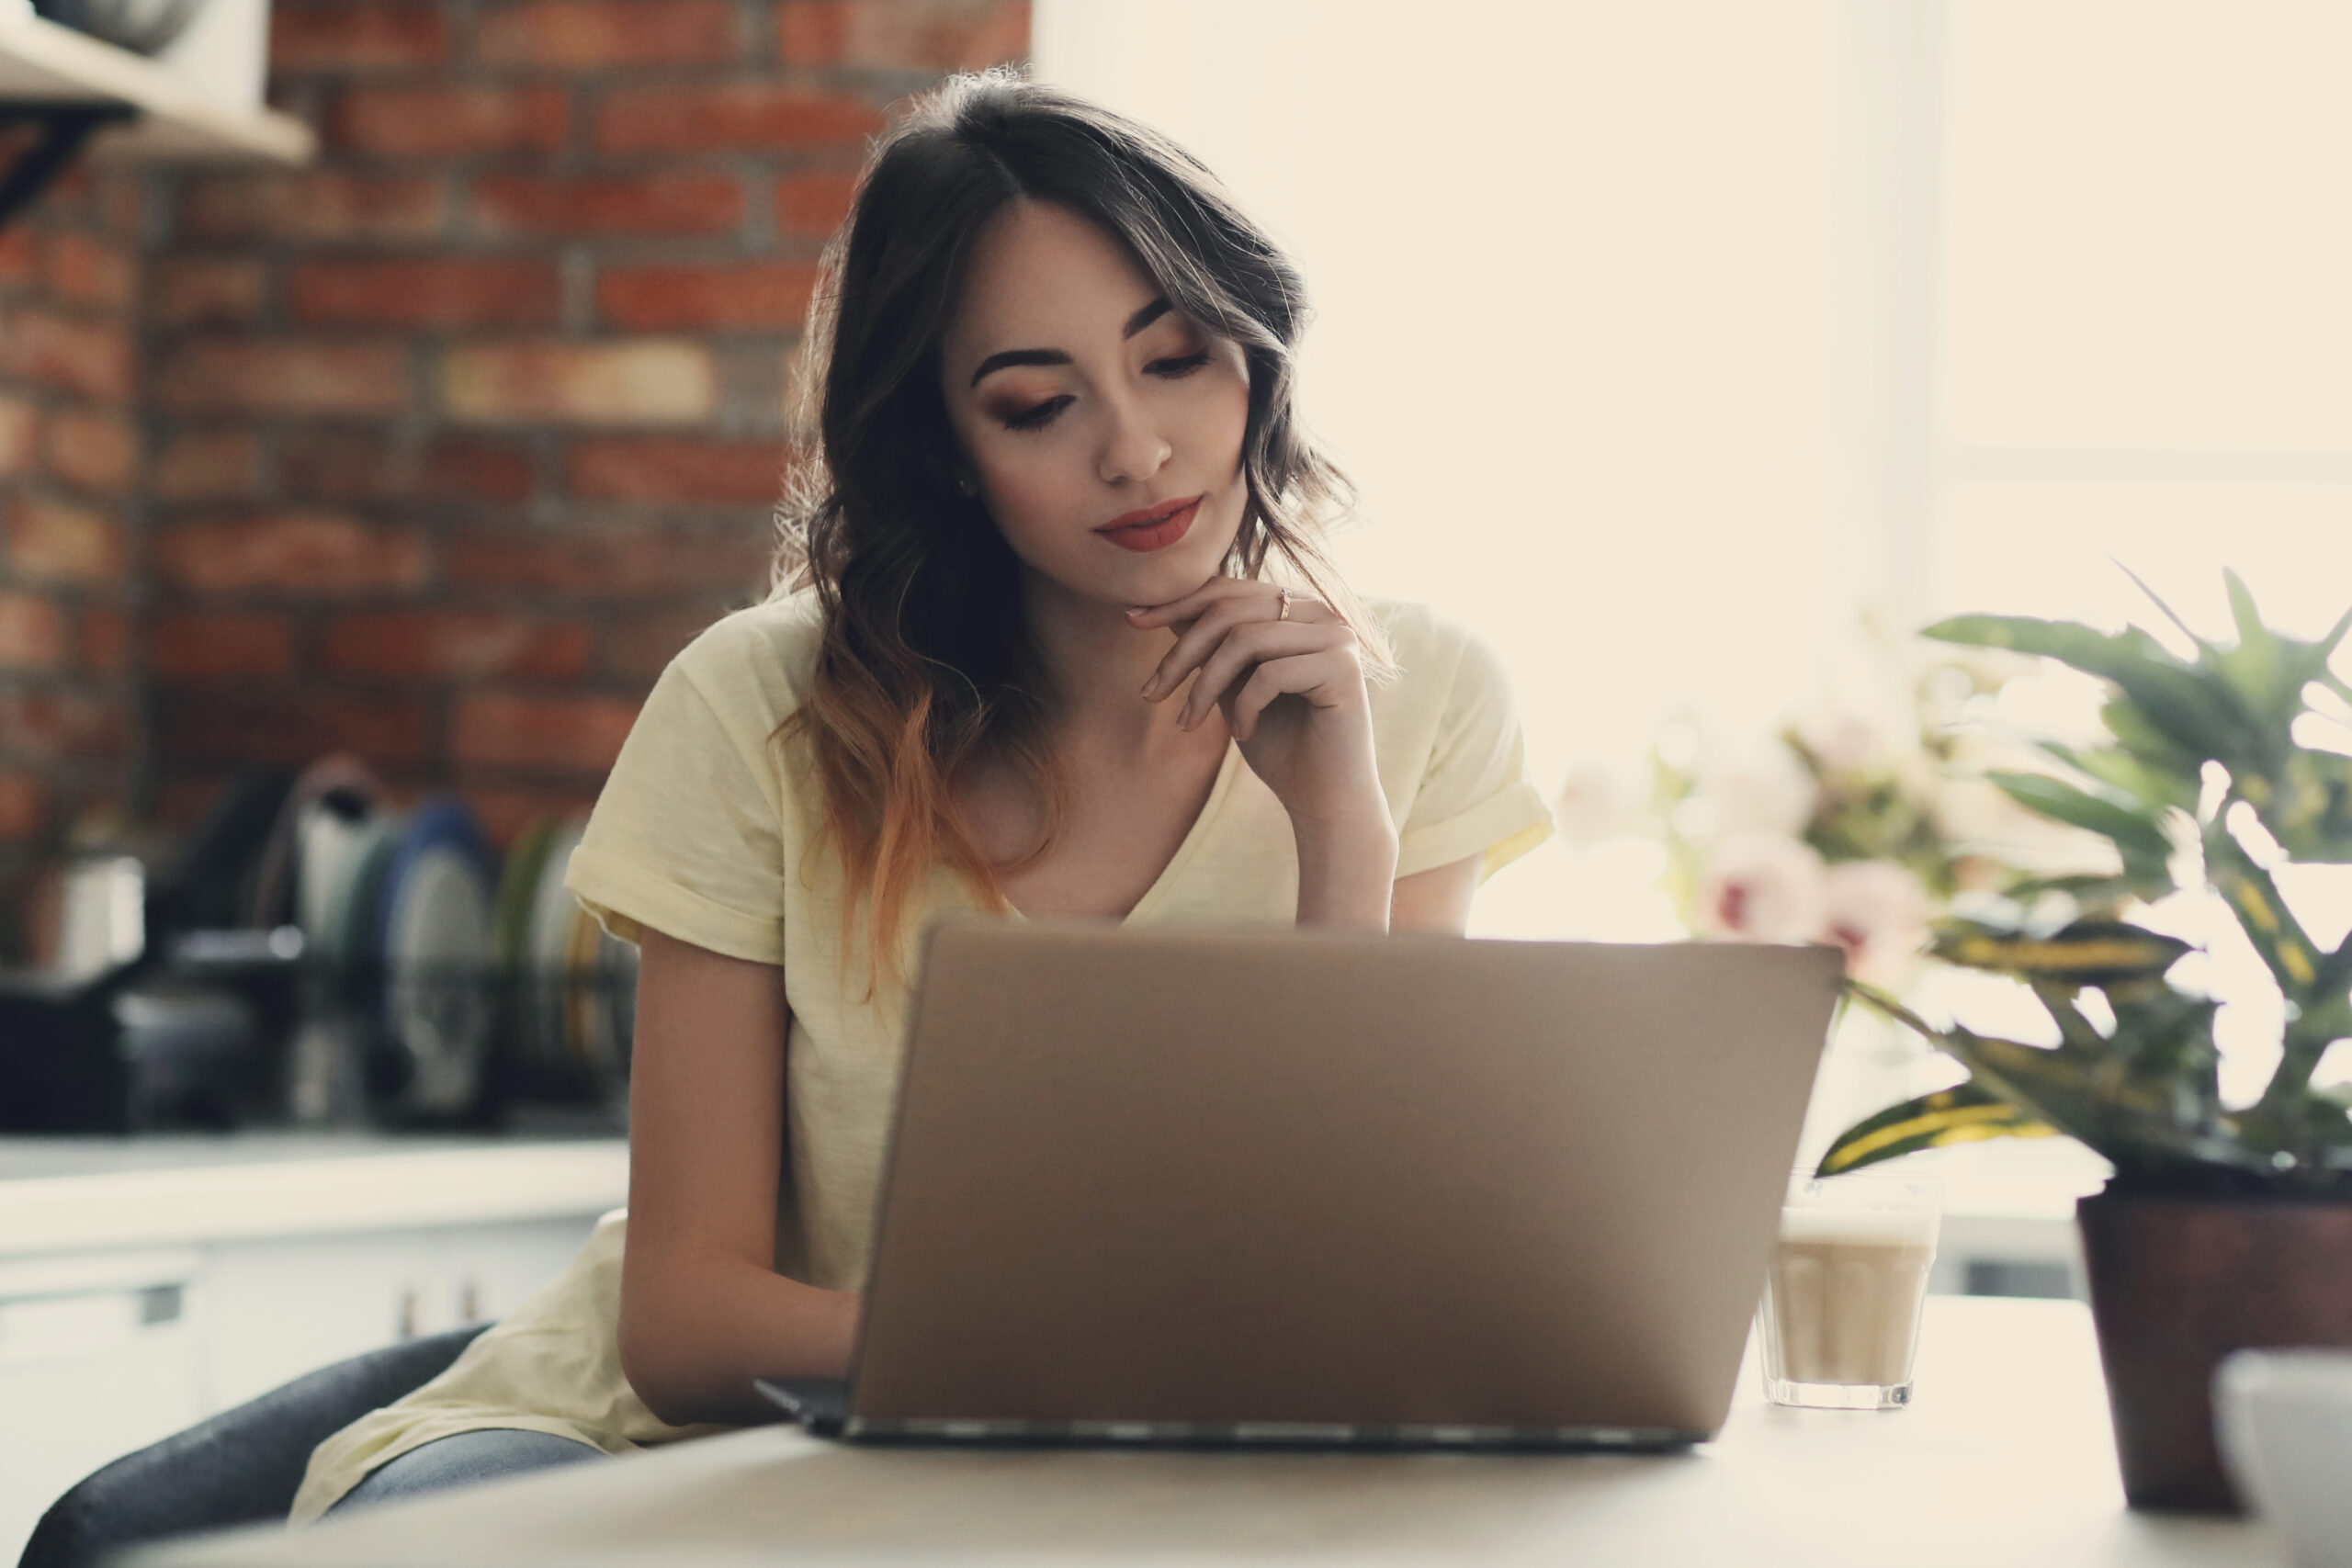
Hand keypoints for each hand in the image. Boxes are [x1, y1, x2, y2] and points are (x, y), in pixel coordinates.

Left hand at [1127, 579, 1392, 839]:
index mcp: (1298, 608)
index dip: (1177, 603)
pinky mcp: (1344, 669)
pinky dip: (1243, 707)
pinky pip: (1270, 674)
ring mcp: (1338, 638)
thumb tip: (1163, 607)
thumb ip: (1211, 647)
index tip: (1131, 621)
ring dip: (1205, 685)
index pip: (1228, 589)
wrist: (1325, 801)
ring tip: (1189, 723)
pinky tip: (1242, 734)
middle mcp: (1322, 614)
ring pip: (1246, 639)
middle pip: (1231, 610)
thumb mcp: (1232, 686)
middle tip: (1150, 694)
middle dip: (1181, 652)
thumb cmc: (1279, 744)